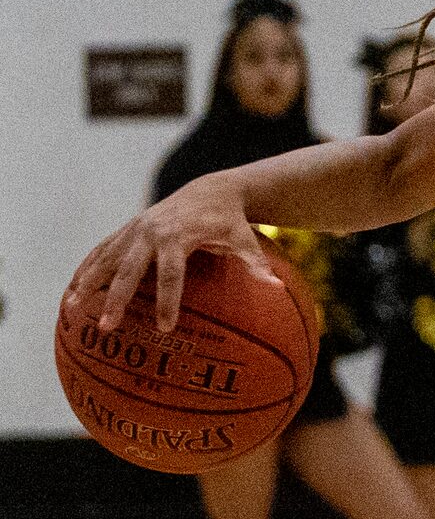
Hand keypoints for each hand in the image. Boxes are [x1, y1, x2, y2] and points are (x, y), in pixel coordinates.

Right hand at [66, 177, 264, 332]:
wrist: (210, 191)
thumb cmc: (231, 222)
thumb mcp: (245, 241)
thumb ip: (256, 264)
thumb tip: (277, 288)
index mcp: (177, 237)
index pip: (171, 274)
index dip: (169, 301)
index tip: (167, 327)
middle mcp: (150, 232)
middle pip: (130, 270)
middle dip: (117, 299)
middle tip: (108, 326)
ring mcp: (134, 230)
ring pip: (105, 259)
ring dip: (88, 283)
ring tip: (72, 309)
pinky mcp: (126, 230)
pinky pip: (101, 251)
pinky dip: (86, 269)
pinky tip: (73, 290)